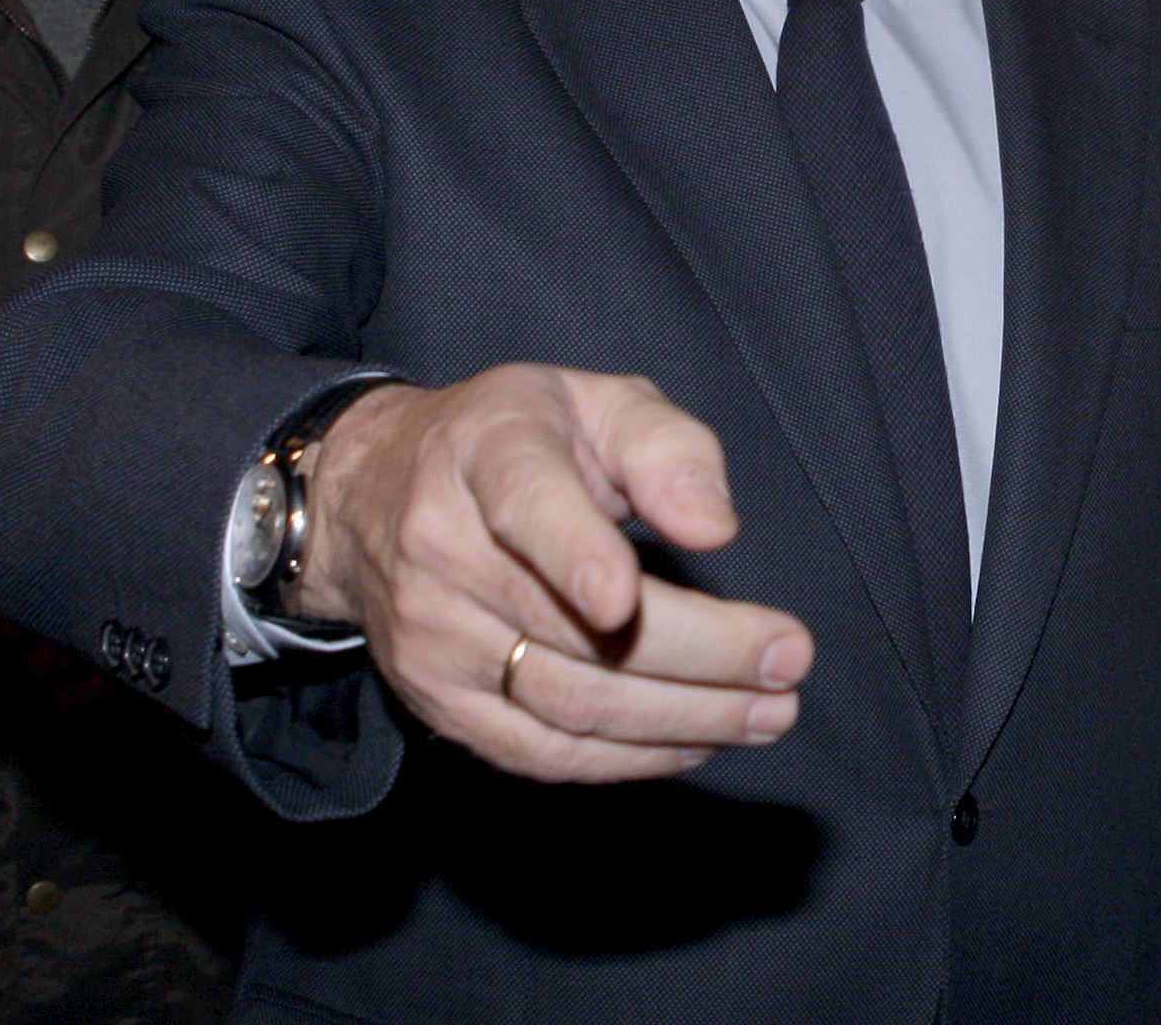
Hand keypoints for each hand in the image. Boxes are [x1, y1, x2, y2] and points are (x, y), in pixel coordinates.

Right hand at [294, 366, 814, 783]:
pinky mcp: (437, 704)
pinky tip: (698, 740)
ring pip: (567, 701)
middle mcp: (442, 549)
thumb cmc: (514, 437)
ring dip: (682, 718)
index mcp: (485, 452)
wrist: (371, 494)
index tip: (629, 598)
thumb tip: (715, 527)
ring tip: (770, 711)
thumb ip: (664, 446)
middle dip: (697, 653)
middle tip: (789, 660)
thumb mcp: (593, 401)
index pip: (525, 506)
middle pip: (573, 626)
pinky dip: (629, 759)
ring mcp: (433, 638)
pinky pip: (540, 753)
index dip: (573, 554)